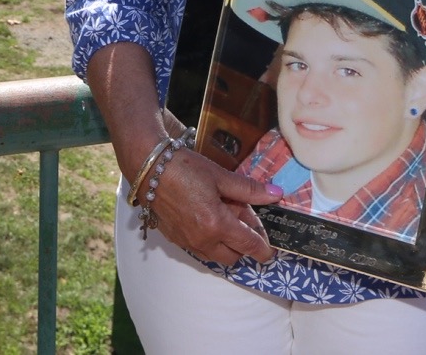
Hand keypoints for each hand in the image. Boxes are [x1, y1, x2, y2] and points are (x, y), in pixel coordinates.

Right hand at [143, 148, 282, 265]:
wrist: (149, 169)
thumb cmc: (186, 169)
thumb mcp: (220, 176)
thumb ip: (249, 189)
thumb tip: (277, 194)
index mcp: (217, 225)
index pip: (248, 245)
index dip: (263, 249)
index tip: (269, 250)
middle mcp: (203, 240)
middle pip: (233, 257)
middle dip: (244, 246)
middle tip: (245, 222)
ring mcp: (187, 242)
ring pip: (215, 256)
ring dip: (226, 245)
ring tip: (225, 218)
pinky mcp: (175, 240)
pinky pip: (199, 249)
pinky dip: (210, 241)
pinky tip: (207, 219)